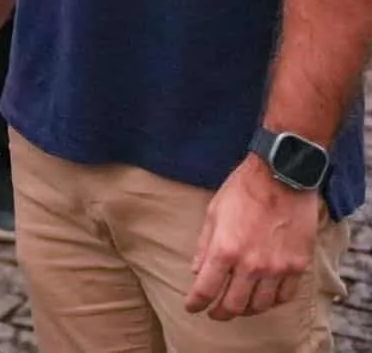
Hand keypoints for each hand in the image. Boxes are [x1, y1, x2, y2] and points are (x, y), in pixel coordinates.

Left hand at [186, 155, 320, 319]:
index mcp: (225, 249)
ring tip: (237, 306)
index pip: (206, 289)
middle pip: (233, 305)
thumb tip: (196, 271)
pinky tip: (263, 298)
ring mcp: (276, 268)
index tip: (192, 307)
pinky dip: (271, 303)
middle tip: (214, 313)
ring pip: (259, 306)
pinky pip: (284, 297)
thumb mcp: (214, 211)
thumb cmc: (243, 189)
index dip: (195, 303)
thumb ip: (204, 244)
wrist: (282, 175)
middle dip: (219, 313)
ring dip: (245, 310)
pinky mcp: (297, 266)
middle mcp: (251, 265)